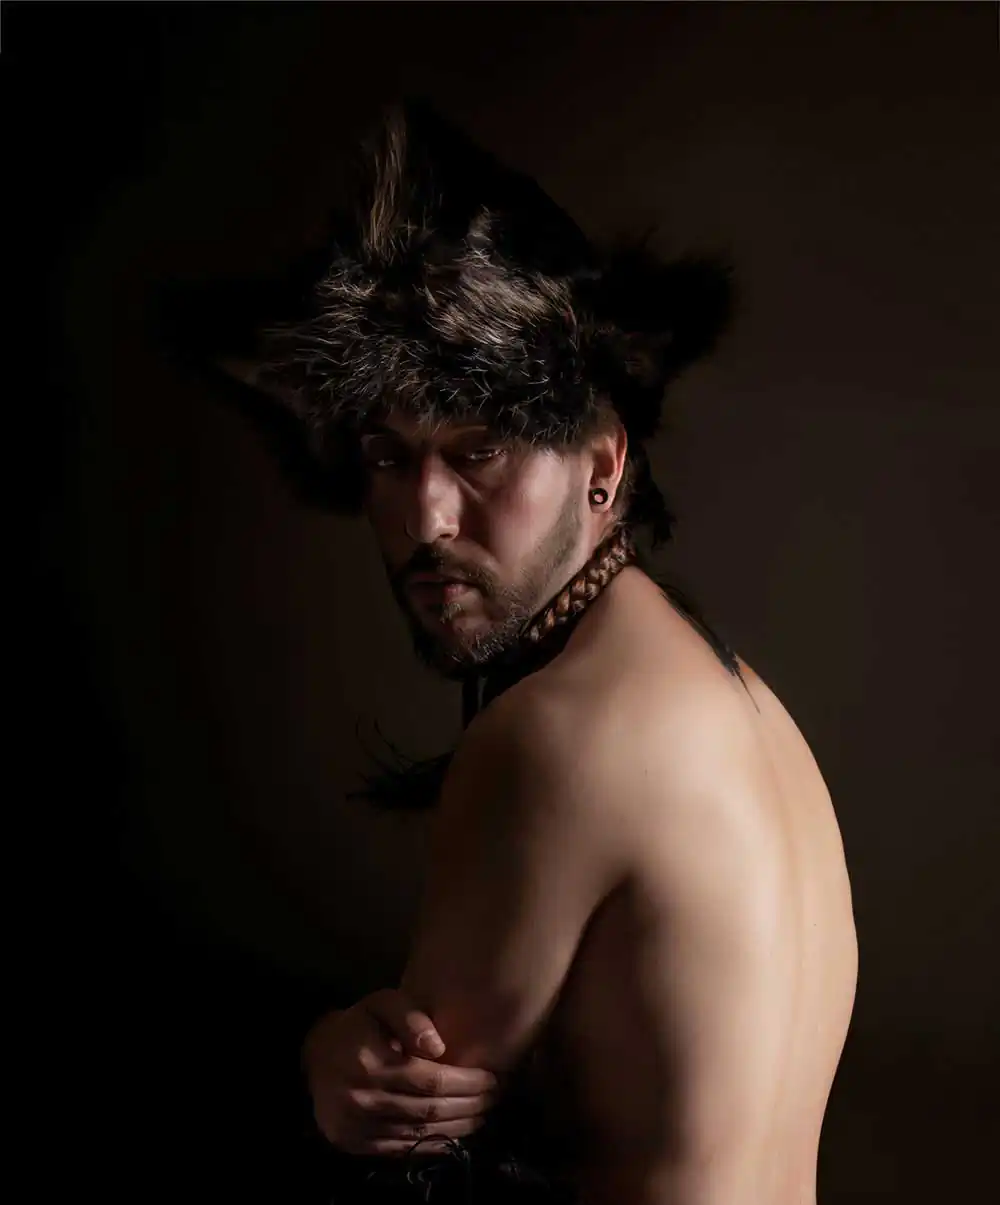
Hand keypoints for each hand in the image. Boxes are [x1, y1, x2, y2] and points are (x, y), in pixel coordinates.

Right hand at [303, 988, 497, 1155]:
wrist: (316, 1056)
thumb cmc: (358, 1025)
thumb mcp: (381, 1004)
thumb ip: (410, 1017)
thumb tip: (438, 1048)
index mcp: (370, 1063)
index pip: (430, 1080)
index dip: (466, 1082)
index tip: (492, 1078)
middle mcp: (362, 1099)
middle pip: (429, 1109)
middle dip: (468, 1106)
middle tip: (494, 1098)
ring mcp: (356, 1127)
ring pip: (419, 1133)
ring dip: (457, 1127)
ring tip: (481, 1115)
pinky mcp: (354, 1145)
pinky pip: (402, 1150)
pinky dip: (433, 1145)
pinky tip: (454, 1135)